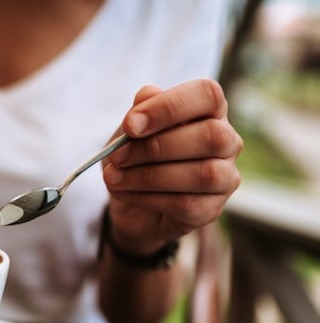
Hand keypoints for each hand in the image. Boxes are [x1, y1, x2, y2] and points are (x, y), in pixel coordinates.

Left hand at [103, 79, 241, 254]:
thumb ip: (140, 112)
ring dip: (148, 175)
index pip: (206, 94)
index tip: (131, 125)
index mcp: (209, 111)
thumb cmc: (136, 158)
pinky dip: (147, 197)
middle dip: (156, 146)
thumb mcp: (129, 132)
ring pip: (202, 174)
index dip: (169, 107)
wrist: (131, 205)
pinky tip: (124, 192)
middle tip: (116, 156)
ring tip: (114, 177)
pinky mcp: (211, 210)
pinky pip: (186, 204)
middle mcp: (226, 142)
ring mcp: (224, 178)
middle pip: (211, 135)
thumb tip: (148, 94)